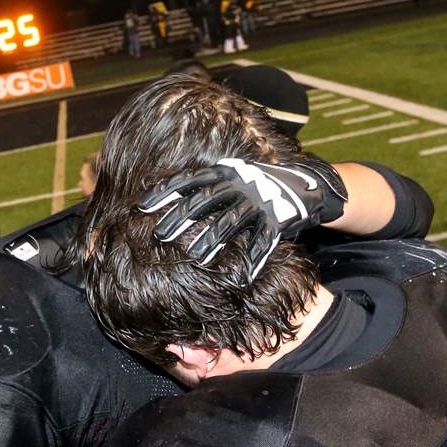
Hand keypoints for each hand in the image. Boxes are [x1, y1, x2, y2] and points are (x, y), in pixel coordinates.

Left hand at [138, 155, 346, 278]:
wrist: (304, 184)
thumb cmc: (256, 185)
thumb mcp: (230, 177)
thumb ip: (206, 184)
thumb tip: (167, 191)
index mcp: (224, 172)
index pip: (188, 180)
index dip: (164, 191)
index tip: (141, 205)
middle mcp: (239, 184)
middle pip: (204, 200)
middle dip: (180, 217)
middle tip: (159, 234)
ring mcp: (259, 200)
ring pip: (230, 222)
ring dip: (211, 240)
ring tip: (195, 258)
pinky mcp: (278, 218)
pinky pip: (263, 239)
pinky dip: (255, 257)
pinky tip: (245, 273)